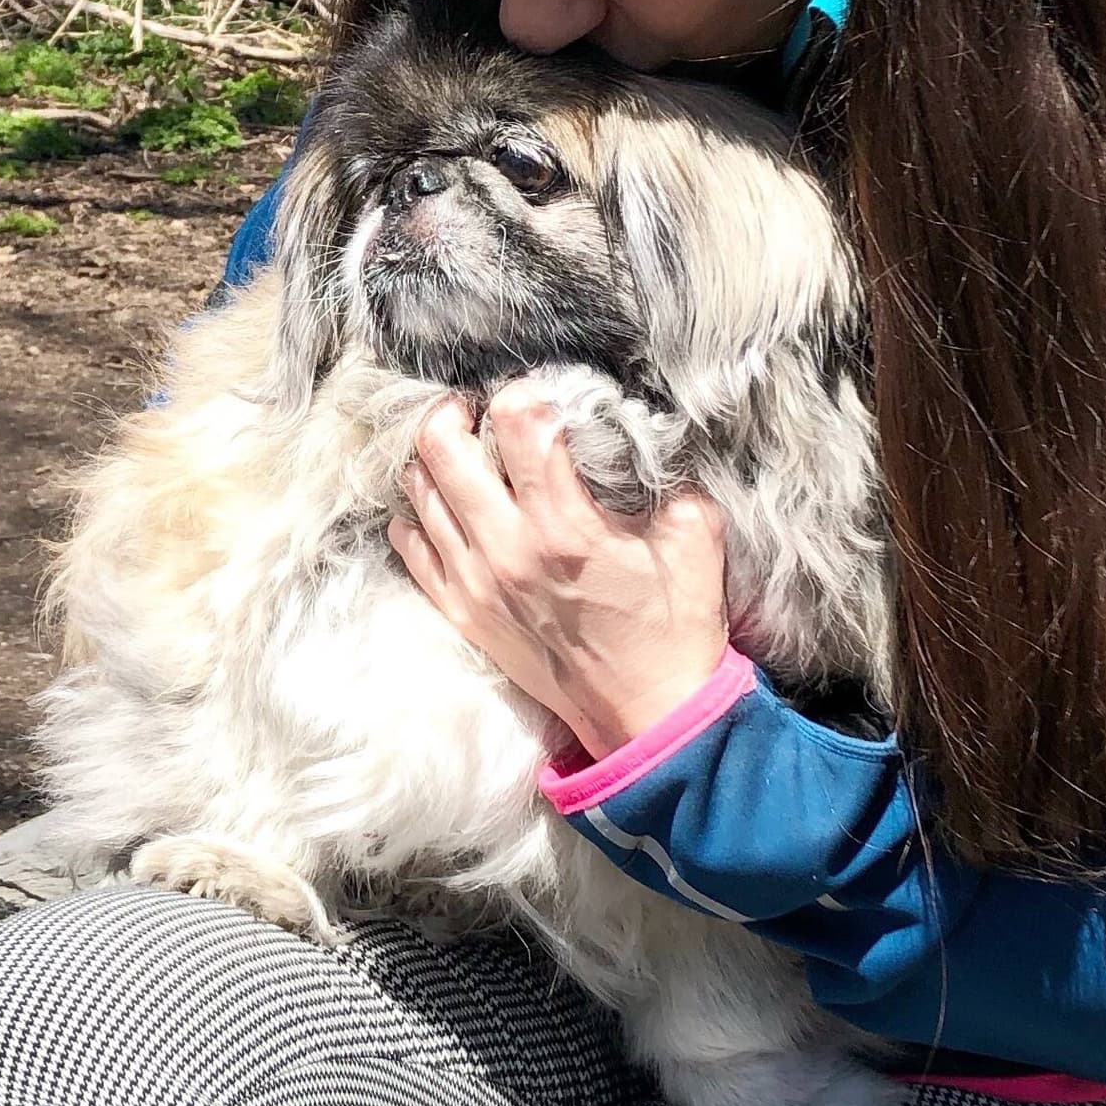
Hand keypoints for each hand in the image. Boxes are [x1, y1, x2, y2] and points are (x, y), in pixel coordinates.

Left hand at [388, 386, 733, 762]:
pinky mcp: (460, 611)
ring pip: (418, 491)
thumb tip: (635, 428)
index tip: (541, 396)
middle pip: (441, 447)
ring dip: (435, 459)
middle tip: (478, 411)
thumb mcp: (695, 537)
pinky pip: (410, 544)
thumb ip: (666, 473)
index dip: (525, 393)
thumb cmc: (675, 625)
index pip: (516, 423)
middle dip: (456, 411)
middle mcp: (506, 550)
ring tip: (465, 454)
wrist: (647, 712)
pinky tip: (446, 504)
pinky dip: (418, 513)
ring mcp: (474, 583)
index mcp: (565, 526)